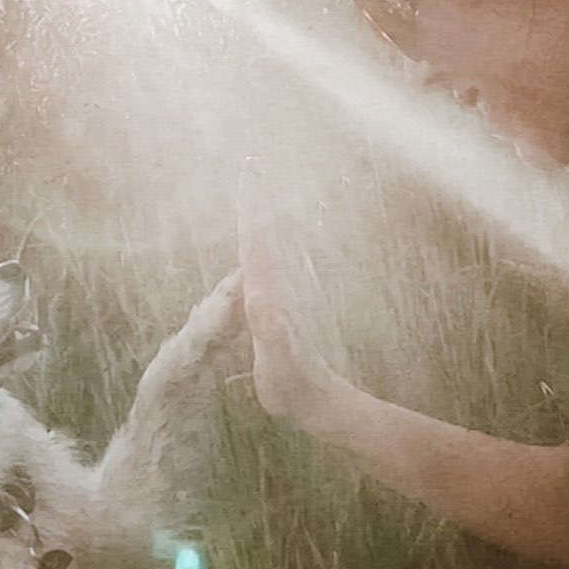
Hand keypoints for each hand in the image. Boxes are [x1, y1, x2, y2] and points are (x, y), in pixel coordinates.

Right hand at [236, 161, 345, 431]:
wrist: (321, 404)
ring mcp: (280, 296)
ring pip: (268, 246)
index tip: (247, 172)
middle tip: (250, 163)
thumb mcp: (277, 364)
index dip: (251, 207)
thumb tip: (257, 296)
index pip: (257, 242)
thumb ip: (271, 330)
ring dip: (260, 217)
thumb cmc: (294, 388)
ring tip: (253, 188)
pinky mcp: (278, 309)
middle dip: (256, 199)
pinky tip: (257, 243)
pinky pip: (265, 264)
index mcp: (270, 294)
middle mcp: (277, 288)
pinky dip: (259, 244)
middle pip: (264, 234)